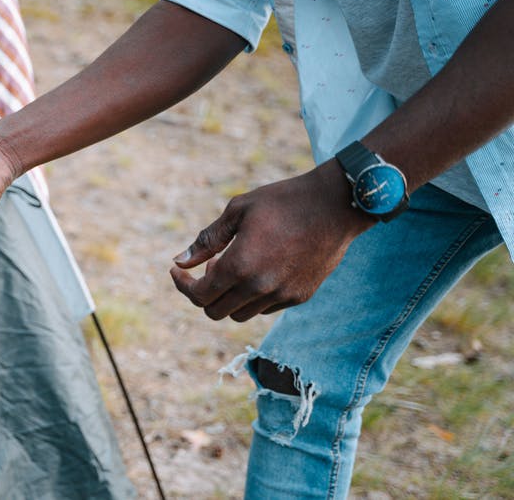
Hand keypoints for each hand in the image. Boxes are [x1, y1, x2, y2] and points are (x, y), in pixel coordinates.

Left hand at [169, 161, 375, 321]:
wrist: (337, 205)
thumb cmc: (283, 201)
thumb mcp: (238, 211)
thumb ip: (207, 240)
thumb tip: (179, 261)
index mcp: (240, 266)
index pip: (199, 296)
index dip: (182, 285)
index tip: (178, 271)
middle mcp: (260, 287)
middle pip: (215, 311)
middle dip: (203, 293)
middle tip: (207, 267)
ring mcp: (282, 295)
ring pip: (240, 314)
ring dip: (228, 297)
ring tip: (233, 267)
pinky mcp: (300, 296)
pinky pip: (264, 308)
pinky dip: (251, 297)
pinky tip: (257, 270)